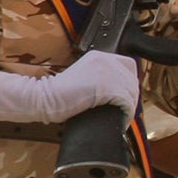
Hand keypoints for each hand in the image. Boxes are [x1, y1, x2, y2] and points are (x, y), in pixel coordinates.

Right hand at [0, 50, 139, 123]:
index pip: (128, 66)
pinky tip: (119, 121)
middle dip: (130, 99)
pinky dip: (125, 114)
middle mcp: (105, 59)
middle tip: (124, 113)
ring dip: (129, 108)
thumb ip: (98, 79)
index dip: (129, 84)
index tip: (125, 98)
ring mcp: (105, 71)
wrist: (44, 98)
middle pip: (132, 80)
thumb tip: (116, 94)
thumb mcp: (83, 78)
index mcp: (99, 56)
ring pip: (131, 92)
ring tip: (121, 119)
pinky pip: (125, 101)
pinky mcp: (105, 86)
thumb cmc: (59, 94)